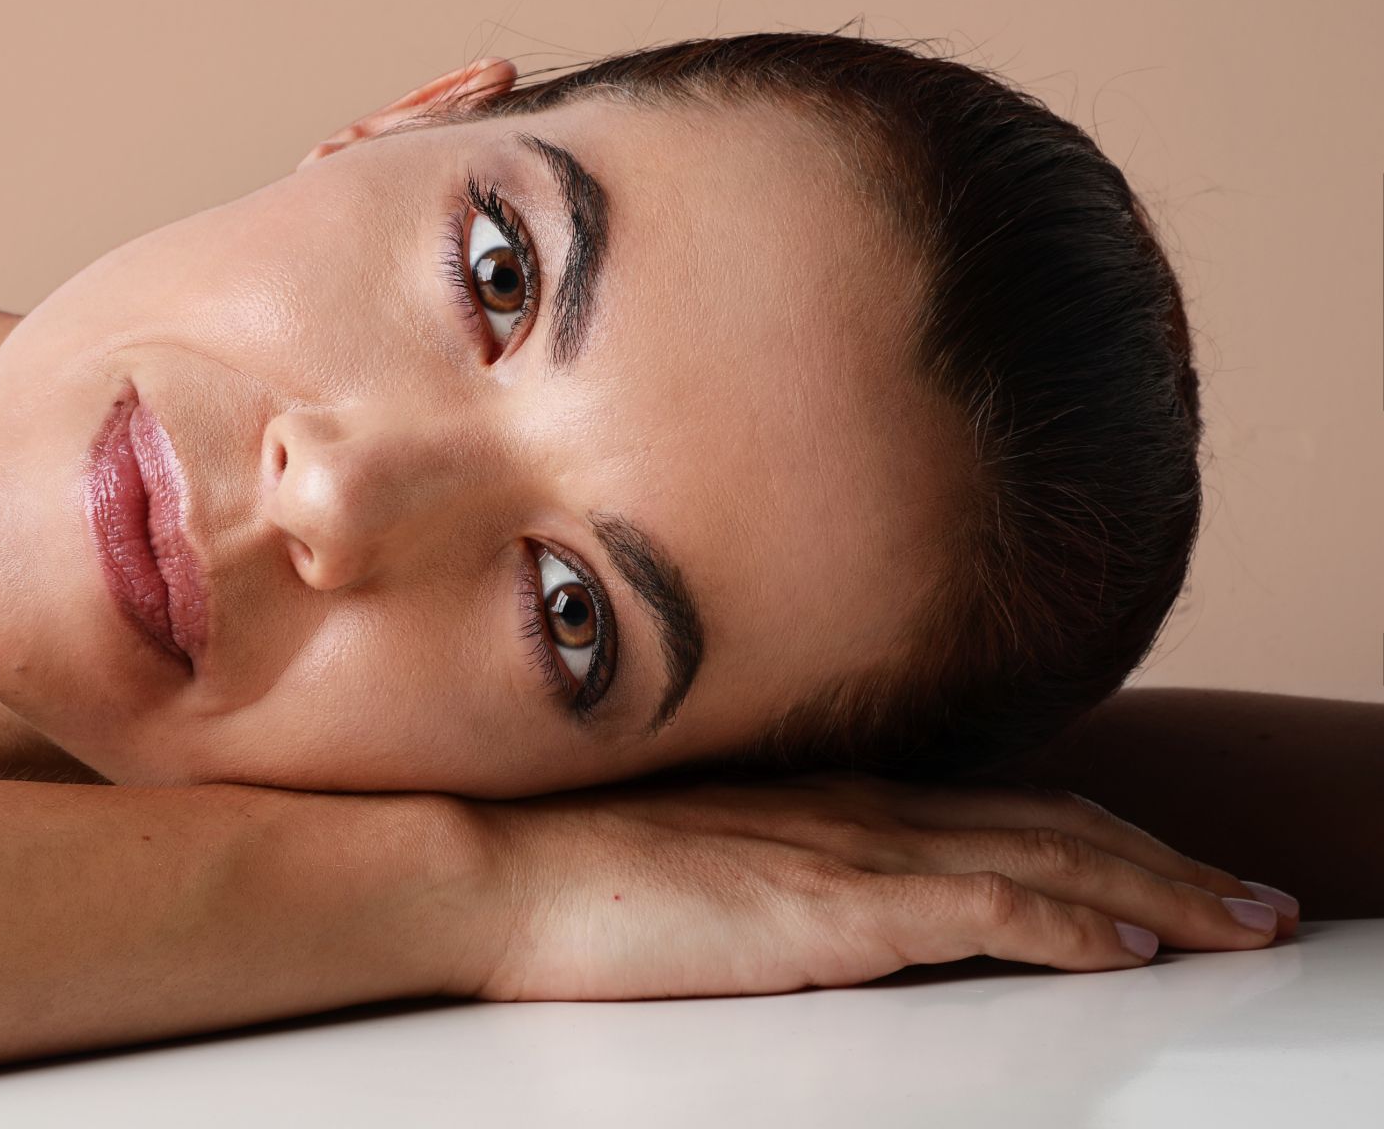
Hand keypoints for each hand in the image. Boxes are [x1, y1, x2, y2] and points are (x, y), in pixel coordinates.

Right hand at [457, 772, 1296, 1001]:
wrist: (493, 864)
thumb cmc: (564, 869)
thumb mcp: (695, 860)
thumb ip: (774, 869)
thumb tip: (818, 905)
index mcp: (829, 802)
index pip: (1001, 812)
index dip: (1101, 838)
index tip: (1170, 868)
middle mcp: (861, 810)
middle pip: (1055, 827)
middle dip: (1169, 864)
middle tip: (1256, 900)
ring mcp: (852, 851)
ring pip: (1051, 861)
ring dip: (1163, 893)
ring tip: (1244, 923)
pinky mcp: (834, 902)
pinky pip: (991, 911)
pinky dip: (1075, 924)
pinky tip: (1133, 947)